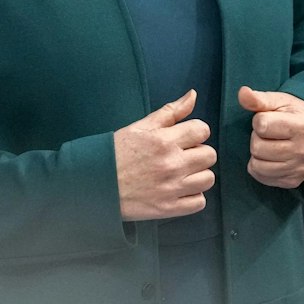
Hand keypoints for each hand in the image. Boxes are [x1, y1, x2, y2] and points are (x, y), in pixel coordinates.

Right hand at [112, 89, 215, 220]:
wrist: (94, 184)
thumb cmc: (116, 153)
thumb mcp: (140, 127)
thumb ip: (170, 111)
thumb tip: (193, 95)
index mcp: (164, 140)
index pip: (203, 130)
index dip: (196, 132)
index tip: (185, 137)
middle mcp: (172, 164)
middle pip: (210, 155)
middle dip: (198, 152)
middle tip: (182, 156)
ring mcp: (171, 188)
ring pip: (208, 179)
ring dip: (198, 175)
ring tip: (183, 174)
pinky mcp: (168, 209)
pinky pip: (199, 203)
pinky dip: (193, 197)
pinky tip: (180, 190)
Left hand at [237, 85, 303, 188]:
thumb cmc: (294, 114)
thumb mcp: (279, 101)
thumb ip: (258, 99)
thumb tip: (242, 92)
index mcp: (303, 126)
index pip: (262, 125)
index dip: (259, 120)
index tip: (268, 118)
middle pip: (257, 148)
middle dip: (257, 138)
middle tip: (269, 134)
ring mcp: (300, 169)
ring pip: (257, 165)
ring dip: (258, 154)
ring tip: (270, 145)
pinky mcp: (293, 182)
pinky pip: (262, 178)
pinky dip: (261, 168)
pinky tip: (271, 158)